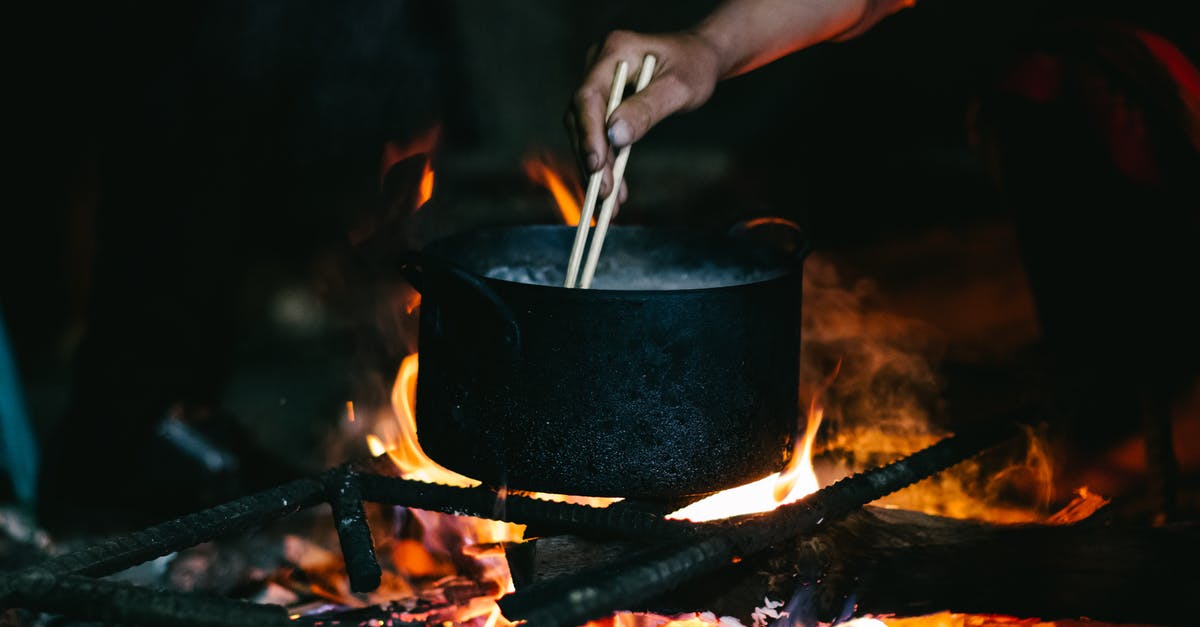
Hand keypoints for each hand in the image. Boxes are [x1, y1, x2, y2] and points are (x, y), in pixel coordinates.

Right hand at [566, 30, 722, 203]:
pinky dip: (606, 162)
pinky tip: (616, 190)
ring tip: (610, 203)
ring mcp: (598, 82)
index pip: (588, 96)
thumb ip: (647, 109)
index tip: (596, 167)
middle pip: (581, 117)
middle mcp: (599, 64)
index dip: (589, 134)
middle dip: (592, 160)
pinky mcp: (603, 100)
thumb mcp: (679, 88)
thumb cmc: (694, 67)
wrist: (699, 57)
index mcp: (615, 50)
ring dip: (596, 168)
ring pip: (585, 131)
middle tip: (604, 196)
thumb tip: (616, 136)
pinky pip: (597, 134)